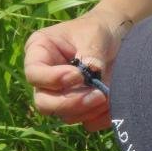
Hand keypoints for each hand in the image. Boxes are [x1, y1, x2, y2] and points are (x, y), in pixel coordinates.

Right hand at [23, 10, 129, 130]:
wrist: (117, 36)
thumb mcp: (94, 35)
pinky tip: (113, 104)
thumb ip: (90, 55)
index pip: (34, 74)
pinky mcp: (79, 107)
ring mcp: (61, 95)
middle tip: (97, 95)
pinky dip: (100, 117)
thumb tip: (92, 77)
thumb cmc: (98, 29)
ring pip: (65, 115)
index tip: (78, 75)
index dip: (53, 80)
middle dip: (70, 102)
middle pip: (44, 103)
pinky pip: (85, 121)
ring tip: (108, 95)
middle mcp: (45, 78)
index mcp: (39, 52)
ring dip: (88, 110)